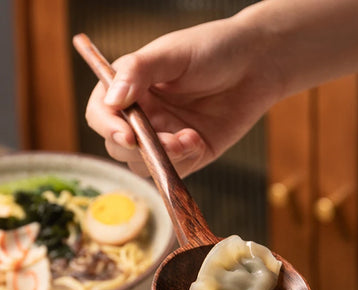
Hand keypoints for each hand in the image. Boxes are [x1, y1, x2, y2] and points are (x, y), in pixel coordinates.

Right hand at [85, 15, 280, 176]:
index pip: (101, 113)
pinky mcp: (187, 153)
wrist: (256, 67)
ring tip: (187, 138)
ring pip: (142, 164)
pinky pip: (172, 171)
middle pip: (117, 145)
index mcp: (131, 87)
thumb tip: (111, 101)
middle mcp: (144, 114)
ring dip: (161, 158)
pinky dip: (183, 161)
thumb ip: (138, 72)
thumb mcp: (173, 54)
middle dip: (137, 147)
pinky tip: (197, 140)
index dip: (107, 127)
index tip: (126, 134)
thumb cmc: (214, 50)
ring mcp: (164, 136)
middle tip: (164, 139)